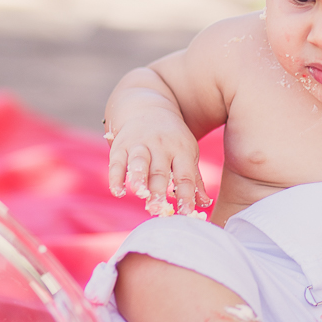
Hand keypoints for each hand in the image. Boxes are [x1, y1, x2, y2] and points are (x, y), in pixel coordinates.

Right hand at [106, 100, 210, 214]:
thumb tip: (204, 203)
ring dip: (138, 179)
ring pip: (139, 163)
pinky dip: (116, 177)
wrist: (148, 107)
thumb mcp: (188, 154)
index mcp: (182, 150)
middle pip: (160, 172)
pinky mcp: (120, 145)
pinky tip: (118, 192)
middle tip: (157, 210)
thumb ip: (194, 180)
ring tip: (140, 194)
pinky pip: (117, 162)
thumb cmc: (173, 139)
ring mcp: (139, 144)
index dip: (186, 195)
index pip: (185, 175)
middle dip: (158, 191)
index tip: (186, 213)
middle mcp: (161, 146)